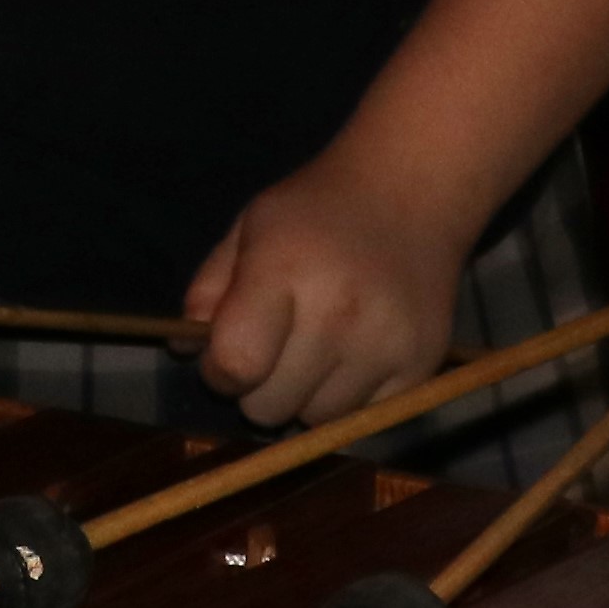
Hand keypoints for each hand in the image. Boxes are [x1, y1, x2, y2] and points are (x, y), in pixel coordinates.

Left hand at [184, 156, 467, 430]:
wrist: (410, 186)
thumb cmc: (316, 208)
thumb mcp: (248, 228)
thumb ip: (208, 290)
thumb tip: (187, 354)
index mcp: (283, 270)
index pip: (236, 364)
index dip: (218, 371)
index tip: (224, 355)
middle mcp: (337, 312)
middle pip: (269, 407)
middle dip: (258, 387)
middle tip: (274, 349)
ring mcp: (385, 343)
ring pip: (315, 420)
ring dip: (304, 397)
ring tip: (316, 350)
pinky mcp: (421, 365)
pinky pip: (363, 418)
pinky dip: (349, 398)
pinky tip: (354, 353)